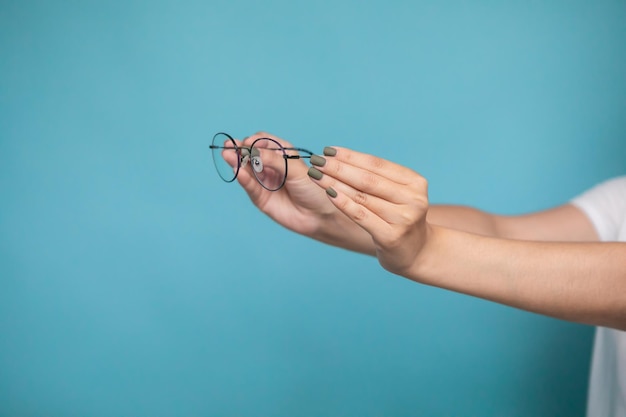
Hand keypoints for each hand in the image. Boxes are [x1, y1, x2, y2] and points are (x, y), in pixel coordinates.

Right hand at [225, 133, 369, 250]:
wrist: (320, 216)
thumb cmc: (314, 189)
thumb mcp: (295, 170)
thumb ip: (274, 160)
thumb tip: (253, 151)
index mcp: (283, 155)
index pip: (263, 142)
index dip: (255, 141)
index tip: (250, 143)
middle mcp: (271, 167)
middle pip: (251, 155)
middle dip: (240, 150)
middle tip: (229, 146)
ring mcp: (265, 182)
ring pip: (246, 170)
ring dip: (236, 162)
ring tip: (228, 155)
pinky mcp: (261, 198)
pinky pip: (250, 186)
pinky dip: (243, 178)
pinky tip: (238, 171)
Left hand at [307, 146, 430, 274]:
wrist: (417, 252)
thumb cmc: (399, 219)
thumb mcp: (397, 194)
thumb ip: (377, 178)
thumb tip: (339, 158)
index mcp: (414, 182)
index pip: (376, 164)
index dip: (350, 156)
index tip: (328, 150)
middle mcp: (413, 199)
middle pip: (367, 179)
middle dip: (339, 168)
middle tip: (317, 160)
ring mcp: (403, 219)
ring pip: (361, 196)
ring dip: (335, 183)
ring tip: (316, 175)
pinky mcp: (391, 236)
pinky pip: (361, 215)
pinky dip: (343, 203)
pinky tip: (329, 193)